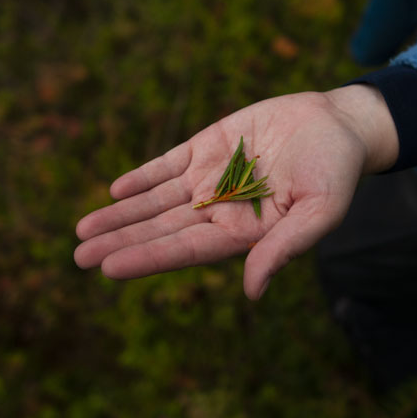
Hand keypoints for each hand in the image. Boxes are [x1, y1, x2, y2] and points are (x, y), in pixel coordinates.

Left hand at [74, 85, 398, 299]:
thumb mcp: (319, 212)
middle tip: (78, 258)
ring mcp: (211, 177)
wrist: (339, 126)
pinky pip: (168, 164)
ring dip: (120, 214)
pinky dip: (142, 177)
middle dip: (120, 241)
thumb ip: (284, 247)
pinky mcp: (209, 146)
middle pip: (161, 229)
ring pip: (156, 200)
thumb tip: (252, 291)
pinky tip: (115, 191)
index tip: (109, 267)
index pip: (186, 250)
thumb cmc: (336, 173)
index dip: (147, 258)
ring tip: (82, 229)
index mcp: (243, 233)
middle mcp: (219, 209)